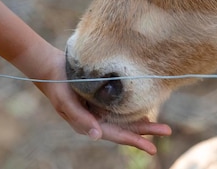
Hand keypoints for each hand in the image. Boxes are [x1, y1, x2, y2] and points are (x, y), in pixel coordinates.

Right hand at [25, 44, 171, 154]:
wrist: (50, 67)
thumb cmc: (57, 86)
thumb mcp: (65, 103)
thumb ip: (81, 118)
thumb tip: (97, 136)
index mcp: (90, 124)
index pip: (117, 135)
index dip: (135, 141)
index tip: (152, 148)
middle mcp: (97, 118)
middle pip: (125, 128)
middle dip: (146, 131)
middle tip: (167, 131)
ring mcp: (100, 107)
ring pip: (125, 118)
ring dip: (142, 121)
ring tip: (160, 126)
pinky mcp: (101, 95)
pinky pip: (121, 105)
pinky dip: (133, 108)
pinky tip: (144, 107)